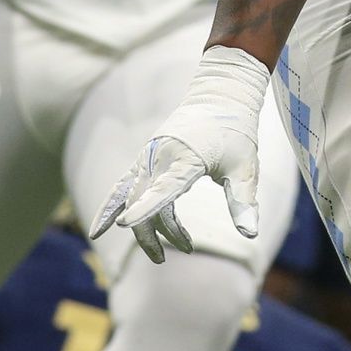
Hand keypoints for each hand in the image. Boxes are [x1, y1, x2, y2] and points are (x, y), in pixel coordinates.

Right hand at [91, 45, 270, 263]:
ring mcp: (149, 157)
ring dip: (144, 227)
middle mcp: (161, 157)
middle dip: (155, 235)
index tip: (124, 225)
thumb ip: (244, 200)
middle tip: (183, 252)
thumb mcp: (246, 167)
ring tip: (163, 256)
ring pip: (133, 199)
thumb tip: (250, 234)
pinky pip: (123, 186)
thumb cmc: (237, 132)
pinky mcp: (146, 158)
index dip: (145, 208)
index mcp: (187, 158)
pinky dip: (112, 207)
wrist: (220, 94)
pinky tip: (99, 230)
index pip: (163, 188)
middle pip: (143, 202)